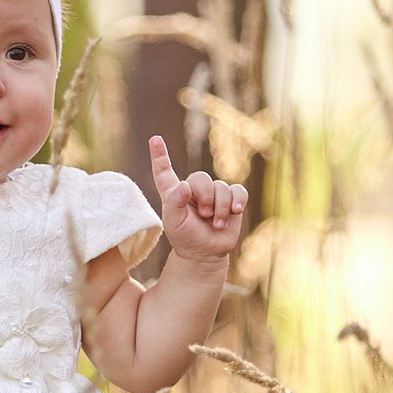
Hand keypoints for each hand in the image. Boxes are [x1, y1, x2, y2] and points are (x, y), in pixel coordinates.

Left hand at [148, 135, 246, 261]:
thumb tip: (184, 185)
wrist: (206, 253)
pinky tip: (235, 211)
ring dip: (220, 207)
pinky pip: (238, 191)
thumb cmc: (185, 238)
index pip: (164, 172)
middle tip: (204, 216)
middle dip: (205, 197)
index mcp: (174, 193)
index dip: (159, 155)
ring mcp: (214, 193)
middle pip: (200, 177)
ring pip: (221, 186)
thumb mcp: (174, 223)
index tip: (155, 139)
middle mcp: (194, 189)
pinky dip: (237, 201)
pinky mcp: (232, 199)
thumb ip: (175, 203)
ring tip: (216, 223)